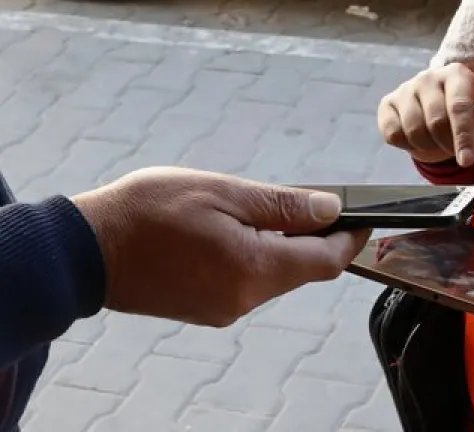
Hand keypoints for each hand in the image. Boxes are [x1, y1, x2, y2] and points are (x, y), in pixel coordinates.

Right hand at [71, 168, 368, 328]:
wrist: (81, 251)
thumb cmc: (148, 213)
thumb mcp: (223, 193)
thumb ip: (283, 205)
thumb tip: (331, 209)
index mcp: (254, 270)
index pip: (326, 261)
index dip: (350, 237)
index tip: (364, 215)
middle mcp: (243, 299)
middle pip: (302, 269)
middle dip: (315, 236)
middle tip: (314, 200)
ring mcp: (222, 309)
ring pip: (274, 275)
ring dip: (282, 244)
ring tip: (262, 209)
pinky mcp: (203, 309)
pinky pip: (247, 281)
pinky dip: (255, 256)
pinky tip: (236, 230)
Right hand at [377, 62, 473, 166]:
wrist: (444, 114)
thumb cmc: (472, 114)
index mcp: (456, 74)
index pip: (459, 107)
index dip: (464, 136)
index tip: (467, 161)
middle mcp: (428, 77)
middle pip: (436, 122)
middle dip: (448, 144)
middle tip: (454, 148)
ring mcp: (405, 89)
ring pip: (414, 130)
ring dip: (429, 147)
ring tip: (438, 141)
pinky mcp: (387, 104)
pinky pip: (393, 134)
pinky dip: (408, 145)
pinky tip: (419, 138)